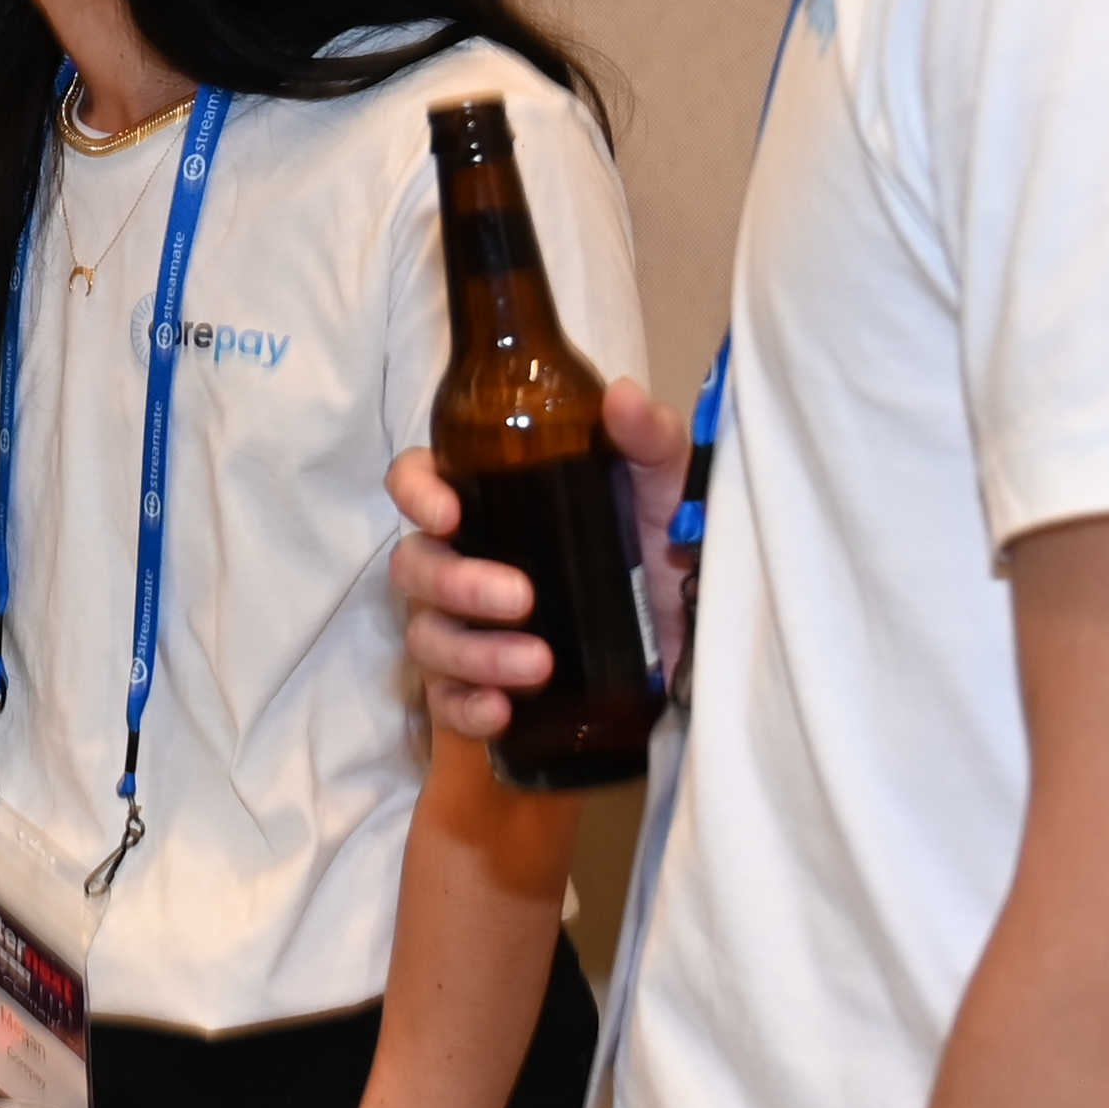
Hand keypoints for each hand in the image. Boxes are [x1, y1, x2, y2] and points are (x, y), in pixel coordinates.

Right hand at [394, 369, 689, 744]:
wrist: (694, 634)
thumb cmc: (664, 547)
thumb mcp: (666, 487)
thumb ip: (649, 438)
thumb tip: (620, 396)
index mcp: (492, 501)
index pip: (418, 480)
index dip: (416, 492)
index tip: (450, 513)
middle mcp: (466, 560)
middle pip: (414, 565)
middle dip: (458, 584)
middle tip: (521, 598)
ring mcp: (469, 628)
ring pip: (428, 638)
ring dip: (475, 653)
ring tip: (540, 666)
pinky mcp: (485, 687)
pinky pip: (448, 703)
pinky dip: (467, 709)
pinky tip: (502, 710)